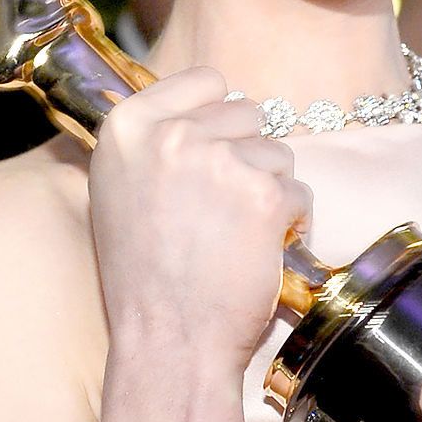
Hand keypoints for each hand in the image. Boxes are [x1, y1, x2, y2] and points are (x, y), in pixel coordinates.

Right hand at [90, 70, 311, 384]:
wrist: (168, 341)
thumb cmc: (145, 278)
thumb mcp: (120, 191)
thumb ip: (155, 142)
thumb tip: (205, 109)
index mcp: (127, 127)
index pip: (206, 80)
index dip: (219, 118)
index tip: (210, 153)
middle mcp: (172, 134)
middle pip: (247, 113)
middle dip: (247, 157)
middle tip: (219, 211)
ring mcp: (220, 162)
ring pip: (278, 152)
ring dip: (270, 192)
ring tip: (234, 238)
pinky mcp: (263, 196)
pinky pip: (300, 193)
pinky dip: (291, 225)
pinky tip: (258, 254)